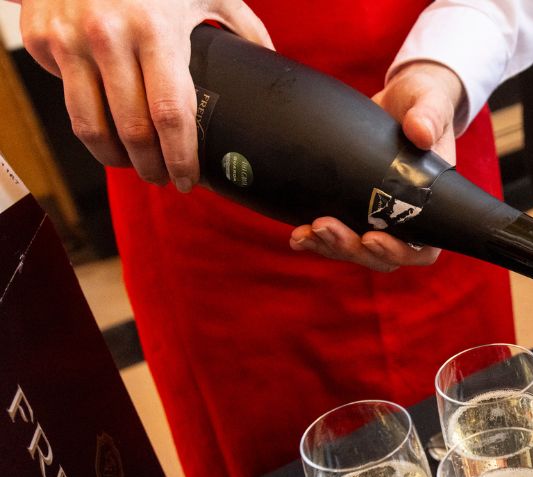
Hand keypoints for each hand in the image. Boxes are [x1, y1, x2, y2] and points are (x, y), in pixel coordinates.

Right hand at [18, 0, 271, 191]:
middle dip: (150, 166)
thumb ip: (239, 22)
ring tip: (131, 165)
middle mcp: (109, 36)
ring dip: (113, 158)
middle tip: (162, 178)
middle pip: (132, 130)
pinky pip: (65, 97)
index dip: (180, 157)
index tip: (187, 179)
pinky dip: (86, 118)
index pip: (171, 114)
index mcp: (155, 29)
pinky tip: (104, 121)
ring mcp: (69, 39)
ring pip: (90, 126)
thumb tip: (271, 57)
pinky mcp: (41, 40)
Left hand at [290, 61, 463, 270]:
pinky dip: (316, 241)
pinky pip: (337, 236)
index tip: (372, 237)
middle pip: (382, 256)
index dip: (398, 252)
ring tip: (304, 233)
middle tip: (323, 226)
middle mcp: (405, 217)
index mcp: (432, 203)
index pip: (423, 247)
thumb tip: (422, 132)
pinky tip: (297, 236)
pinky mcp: (353, 207)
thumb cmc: (424, 103)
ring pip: (356, 251)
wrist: (400, 99)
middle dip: (351, 249)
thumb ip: (430, 114)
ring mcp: (377, 216)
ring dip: (330, 247)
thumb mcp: (431, 101)